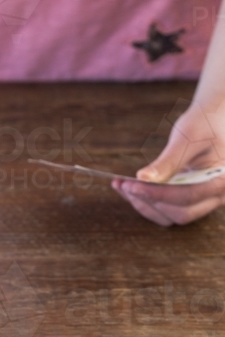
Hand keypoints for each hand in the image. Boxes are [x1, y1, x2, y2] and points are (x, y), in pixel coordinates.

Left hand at [113, 102, 224, 225]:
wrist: (213, 121)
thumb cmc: (205, 124)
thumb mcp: (187, 137)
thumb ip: (169, 160)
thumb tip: (144, 178)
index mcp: (221, 180)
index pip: (187, 197)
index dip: (157, 193)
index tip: (133, 184)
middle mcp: (216, 196)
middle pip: (180, 213)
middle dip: (149, 201)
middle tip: (125, 185)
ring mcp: (204, 202)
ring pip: (171, 216)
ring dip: (144, 204)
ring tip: (122, 186)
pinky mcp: (189, 201)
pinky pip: (167, 209)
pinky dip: (146, 201)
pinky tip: (129, 188)